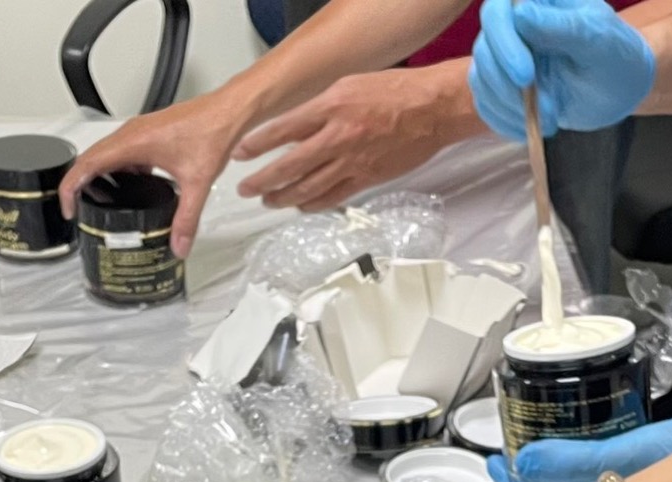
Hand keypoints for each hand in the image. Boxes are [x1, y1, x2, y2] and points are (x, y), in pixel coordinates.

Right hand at [60, 92, 253, 257]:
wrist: (228, 110)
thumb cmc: (212, 131)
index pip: (86, 164)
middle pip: (90, 158)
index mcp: (132, 143)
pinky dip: (119, 169)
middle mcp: (130, 133)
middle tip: (78, 208)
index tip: (68, 208)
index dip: (69, 188)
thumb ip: (186, 219)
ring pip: (106, 153)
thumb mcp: (197, 183)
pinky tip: (132, 186)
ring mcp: (138, 131)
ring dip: (99, 175)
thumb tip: (178, 244)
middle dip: (79, 184)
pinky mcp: (148, 132)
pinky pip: (122, 150)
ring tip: (100, 200)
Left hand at [235, 64, 482, 214]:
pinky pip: (334, 197)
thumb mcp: (348, 85)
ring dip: (283, 197)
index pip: (283, 129)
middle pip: (290, 165)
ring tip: (268, 201)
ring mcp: (353, 161)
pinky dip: (314, 204)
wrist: (432, 109)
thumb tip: (296, 125)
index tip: (240, 153)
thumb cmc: (396, 92)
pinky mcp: (367, 178)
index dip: (257, 144)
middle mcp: (338, 137)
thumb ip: (320, 107)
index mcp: (331, 107)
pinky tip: (300, 206)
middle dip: (262, 180)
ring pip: (309, 187)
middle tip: (246, 188)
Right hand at [468, 0, 656, 140]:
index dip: (504, 43)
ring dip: (510, 107)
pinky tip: (529, 131)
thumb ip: (563, 26)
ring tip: (551, 121)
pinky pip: (486, 103)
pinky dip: (504, 121)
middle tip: (547, 110)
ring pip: (481, 79)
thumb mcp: (598, 38)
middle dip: (508, 85)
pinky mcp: (502, 86)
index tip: (526, 76)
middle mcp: (512, 26)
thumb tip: (522, 14)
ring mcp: (504, 57)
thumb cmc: (615, 55)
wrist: (618, 89)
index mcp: (534, 2)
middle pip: (484, 49)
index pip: (498, 12)